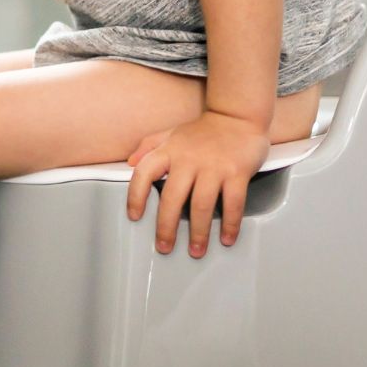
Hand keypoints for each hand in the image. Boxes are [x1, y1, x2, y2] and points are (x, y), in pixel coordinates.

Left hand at [125, 110, 269, 257]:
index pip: (144, 172)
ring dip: (199, 232)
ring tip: (196, 251)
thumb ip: (148, 146)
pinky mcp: (237, 172)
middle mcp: (189, 160)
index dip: (135, 195)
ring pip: (202, 205)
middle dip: (166, 226)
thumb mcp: (170, 133)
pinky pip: (233, 203)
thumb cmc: (202, 130)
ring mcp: (214, 167)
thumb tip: (129, 163)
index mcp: (169, 150)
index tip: (134, 216)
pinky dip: (230, 224)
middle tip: (164, 247)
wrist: (237, 115)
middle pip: (172, 197)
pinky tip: (227, 239)